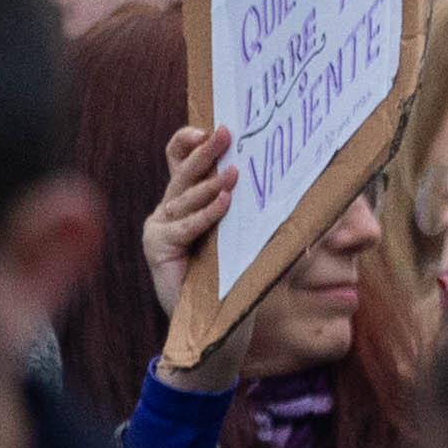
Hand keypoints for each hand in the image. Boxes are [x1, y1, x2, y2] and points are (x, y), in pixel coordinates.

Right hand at [146, 124, 246, 391]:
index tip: (208, 127)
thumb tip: (290, 174)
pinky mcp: (157, 248)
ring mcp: (160, 228)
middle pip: (182, 172)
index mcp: (187, 200)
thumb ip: (254, 205)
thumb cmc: (236, 273)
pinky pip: (183, 227)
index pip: (178, 160)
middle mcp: (169, 210)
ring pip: (183, 197)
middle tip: (225, 131)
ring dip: (209, 183)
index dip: (188, 142)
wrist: (217, 320)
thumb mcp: (248, 231)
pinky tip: (224, 204)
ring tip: (234, 172)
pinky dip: (205, 215)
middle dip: (204, 151)